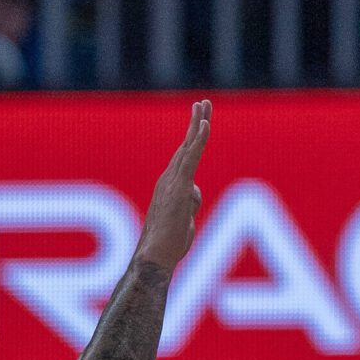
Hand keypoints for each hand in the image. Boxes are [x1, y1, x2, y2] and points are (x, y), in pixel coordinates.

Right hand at [135, 100, 211, 270]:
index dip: (194, 137)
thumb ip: (189, 202)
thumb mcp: (184, 219)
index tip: (202, 119)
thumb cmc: (168, 243)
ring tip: (204, 105)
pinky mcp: (178, 186)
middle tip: (203, 102)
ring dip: (197, 124)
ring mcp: (173, 181)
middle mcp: (169, 179)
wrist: (154, 256)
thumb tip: (193, 192)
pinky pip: (191, 157)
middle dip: (196, 121)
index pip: (185, 157)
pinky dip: (198, 140)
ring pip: (188, 147)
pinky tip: (205, 125)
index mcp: (172, 186)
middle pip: (186, 145)